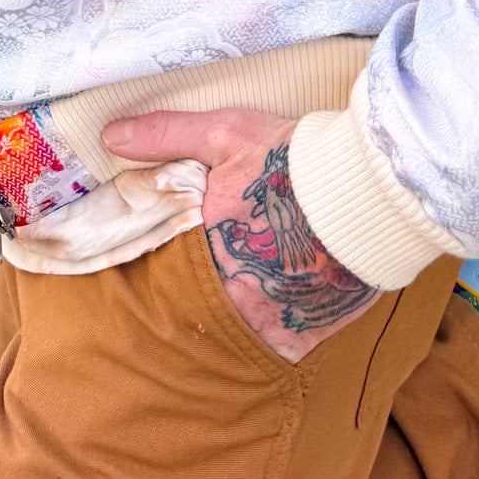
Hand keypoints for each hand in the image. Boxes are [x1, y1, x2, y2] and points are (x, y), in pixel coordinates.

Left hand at [101, 107, 378, 363]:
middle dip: (191, 287)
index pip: (153, 257)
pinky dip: (268, 331)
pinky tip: (275, 307)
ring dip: (227, 312)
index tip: (165, 246)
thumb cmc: (291, 159)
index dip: (159, 252)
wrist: (367, 193)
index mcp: (193, 240)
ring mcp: (254, 321)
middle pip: (186, 298)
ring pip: (223, 326)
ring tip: (243, 289)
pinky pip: (267, 346)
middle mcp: (217, 289)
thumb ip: (166, 135)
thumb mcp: (225, 132)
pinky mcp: (291, 340)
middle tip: (212, 268)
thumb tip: (111, 136)